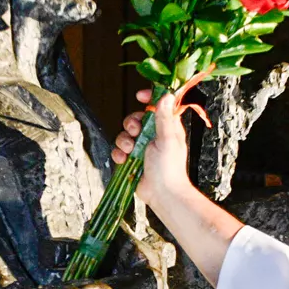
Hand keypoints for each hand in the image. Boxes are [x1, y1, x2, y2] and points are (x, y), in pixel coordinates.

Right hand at [112, 90, 192, 206]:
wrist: (162, 193)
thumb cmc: (170, 167)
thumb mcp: (167, 138)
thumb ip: (164, 117)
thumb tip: (166, 95)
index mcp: (166, 127)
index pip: (157, 106)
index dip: (149, 98)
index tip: (140, 96)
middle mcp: (153, 135)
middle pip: (135, 118)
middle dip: (131, 123)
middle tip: (135, 132)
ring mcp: (141, 147)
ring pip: (124, 134)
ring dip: (123, 140)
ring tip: (130, 150)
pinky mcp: (131, 159)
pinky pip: (118, 150)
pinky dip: (119, 154)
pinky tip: (124, 160)